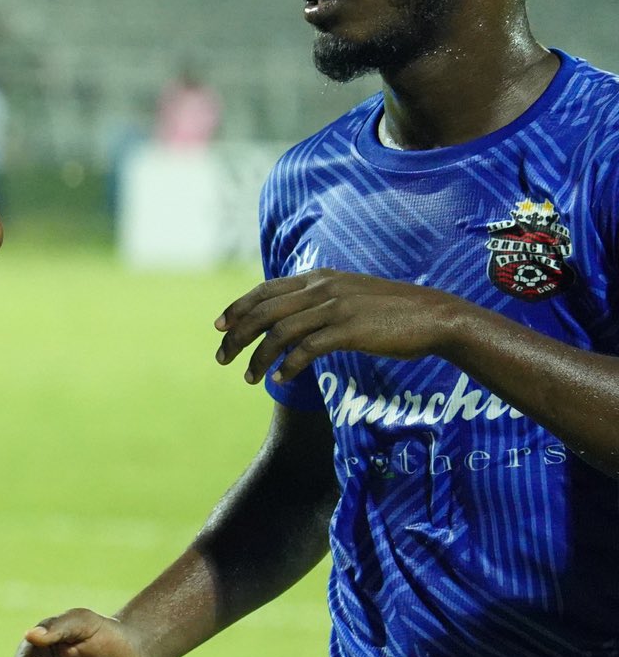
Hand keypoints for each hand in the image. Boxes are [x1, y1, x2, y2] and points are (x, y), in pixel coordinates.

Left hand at [215, 269, 467, 384]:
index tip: (219, 326)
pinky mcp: (349, 330)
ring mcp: (336, 307)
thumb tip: (290, 321)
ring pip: (279, 332)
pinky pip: (306, 349)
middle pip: (264, 311)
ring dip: (258, 357)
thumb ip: (320, 302)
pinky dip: (288, 365)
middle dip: (237, 335)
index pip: (265, 290)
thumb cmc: (393, 311)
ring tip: (249, 377)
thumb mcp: (350, 296)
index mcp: (319, 278)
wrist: (436, 316)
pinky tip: (280, 378)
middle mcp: (322, 288)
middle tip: (222, 357)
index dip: (238, 307)